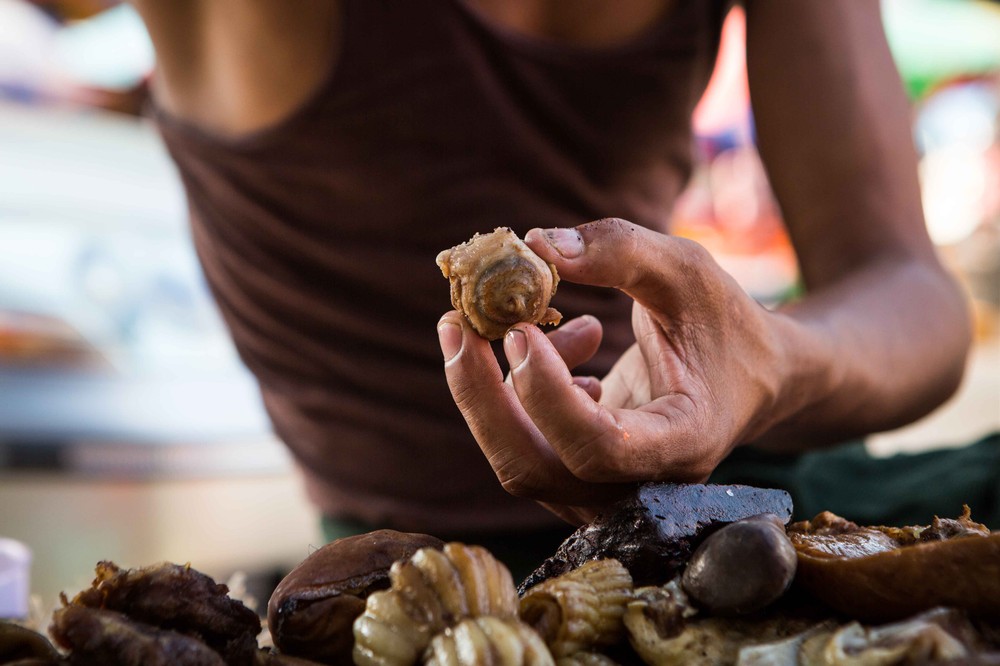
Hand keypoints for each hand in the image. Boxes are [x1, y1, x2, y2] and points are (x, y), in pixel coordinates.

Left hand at [438, 218, 797, 523]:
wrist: (749, 376)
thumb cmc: (725, 323)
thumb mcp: (687, 272)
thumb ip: (621, 251)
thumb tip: (535, 243)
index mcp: (682, 444)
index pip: (597, 445)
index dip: (546, 394)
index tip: (519, 330)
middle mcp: (640, 487)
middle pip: (531, 467)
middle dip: (481, 395)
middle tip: (455, 324)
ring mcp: (604, 491)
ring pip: (517, 461)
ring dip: (492, 387)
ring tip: (519, 320)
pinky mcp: (579, 477)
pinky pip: (526, 445)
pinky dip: (523, 390)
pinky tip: (568, 345)